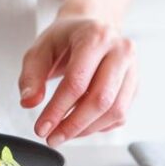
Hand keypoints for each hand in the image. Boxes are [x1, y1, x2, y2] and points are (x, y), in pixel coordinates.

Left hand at [18, 14, 138, 145]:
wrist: (91, 27)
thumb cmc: (65, 38)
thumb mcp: (39, 50)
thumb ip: (31, 76)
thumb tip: (29, 102)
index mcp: (96, 36)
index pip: (77, 82)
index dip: (57, 110)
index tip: (41, 128)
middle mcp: (120, 50)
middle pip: (100, 100)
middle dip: (73, 125)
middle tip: (52, 137)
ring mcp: (132, 68)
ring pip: (115, 111)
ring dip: (86, 129)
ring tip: (63, 134)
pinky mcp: (135, 84)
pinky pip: (120, 114)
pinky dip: (98, 126)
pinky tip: (79, 126)